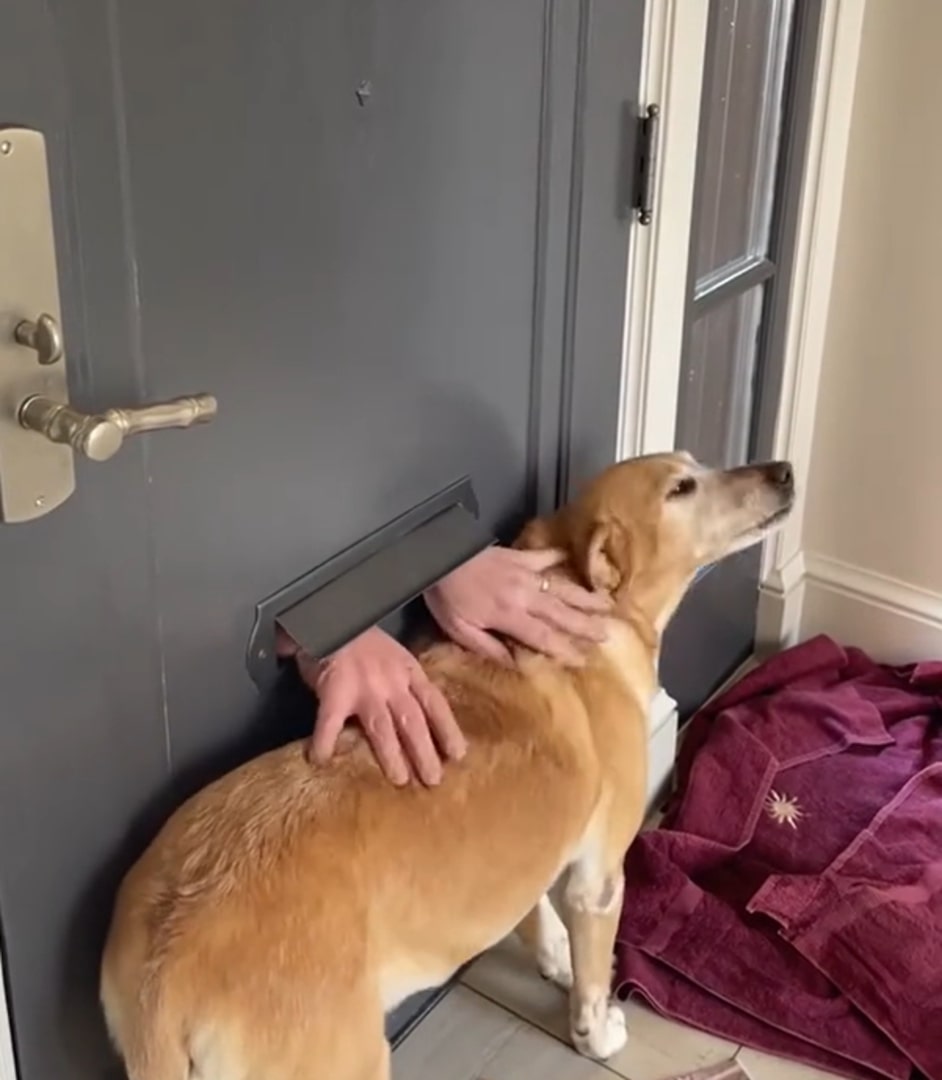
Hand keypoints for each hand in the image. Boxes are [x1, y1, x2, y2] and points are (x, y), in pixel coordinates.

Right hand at [277, 625, 465, 785]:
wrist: (330, 617)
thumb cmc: (361, 638)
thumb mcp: (394, 655)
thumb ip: (404, 681)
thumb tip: (419, 718)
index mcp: (408, 671)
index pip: (435, 704)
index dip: (447, 730)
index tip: (459, 754)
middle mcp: (392, 682)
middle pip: (414, 722)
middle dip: (425, 753)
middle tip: (434, 780)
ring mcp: (364, 688)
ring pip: (383, 729)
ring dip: (392, 757)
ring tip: (400, 780)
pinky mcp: (335, 692)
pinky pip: (330, 724)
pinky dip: (325, 743)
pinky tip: (321, 760)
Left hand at [425, 546, 610, 664]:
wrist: (435, 556)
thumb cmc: (445, 598)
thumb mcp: (459, 630)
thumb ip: (489, 647)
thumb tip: (517, 663)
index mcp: (508, 615)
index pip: (543, 637)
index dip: (565, 649)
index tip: (584, 660)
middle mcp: (523, 594)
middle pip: (561, 613)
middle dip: (585, 625)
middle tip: (608, 634)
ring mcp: (524, 572)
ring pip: (561, 586)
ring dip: (584, 597)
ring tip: (607, 604)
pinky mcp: (518, 556)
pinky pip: (545, 557)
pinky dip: (560, 559)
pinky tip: (575, 561)